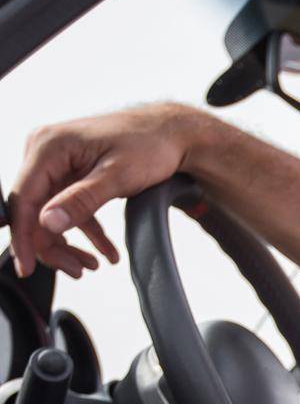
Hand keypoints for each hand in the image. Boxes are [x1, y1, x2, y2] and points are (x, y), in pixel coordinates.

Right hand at [6, 102, 214, 279]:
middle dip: (52, 246)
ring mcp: (57, 163)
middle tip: (78, 271)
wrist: (172, 132)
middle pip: (34, 210)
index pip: (23, 199)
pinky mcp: (71, 173)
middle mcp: (45, 152)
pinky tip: (106, 253)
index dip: (23, 237)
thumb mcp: (116, 176)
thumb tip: (48, 223)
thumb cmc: (149, 145)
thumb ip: (81, 200)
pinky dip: (85, 232)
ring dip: (68, 244)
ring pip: (50, 214)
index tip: (27, 267)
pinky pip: (68, 208)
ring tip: (92, 266)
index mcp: (49, 146)